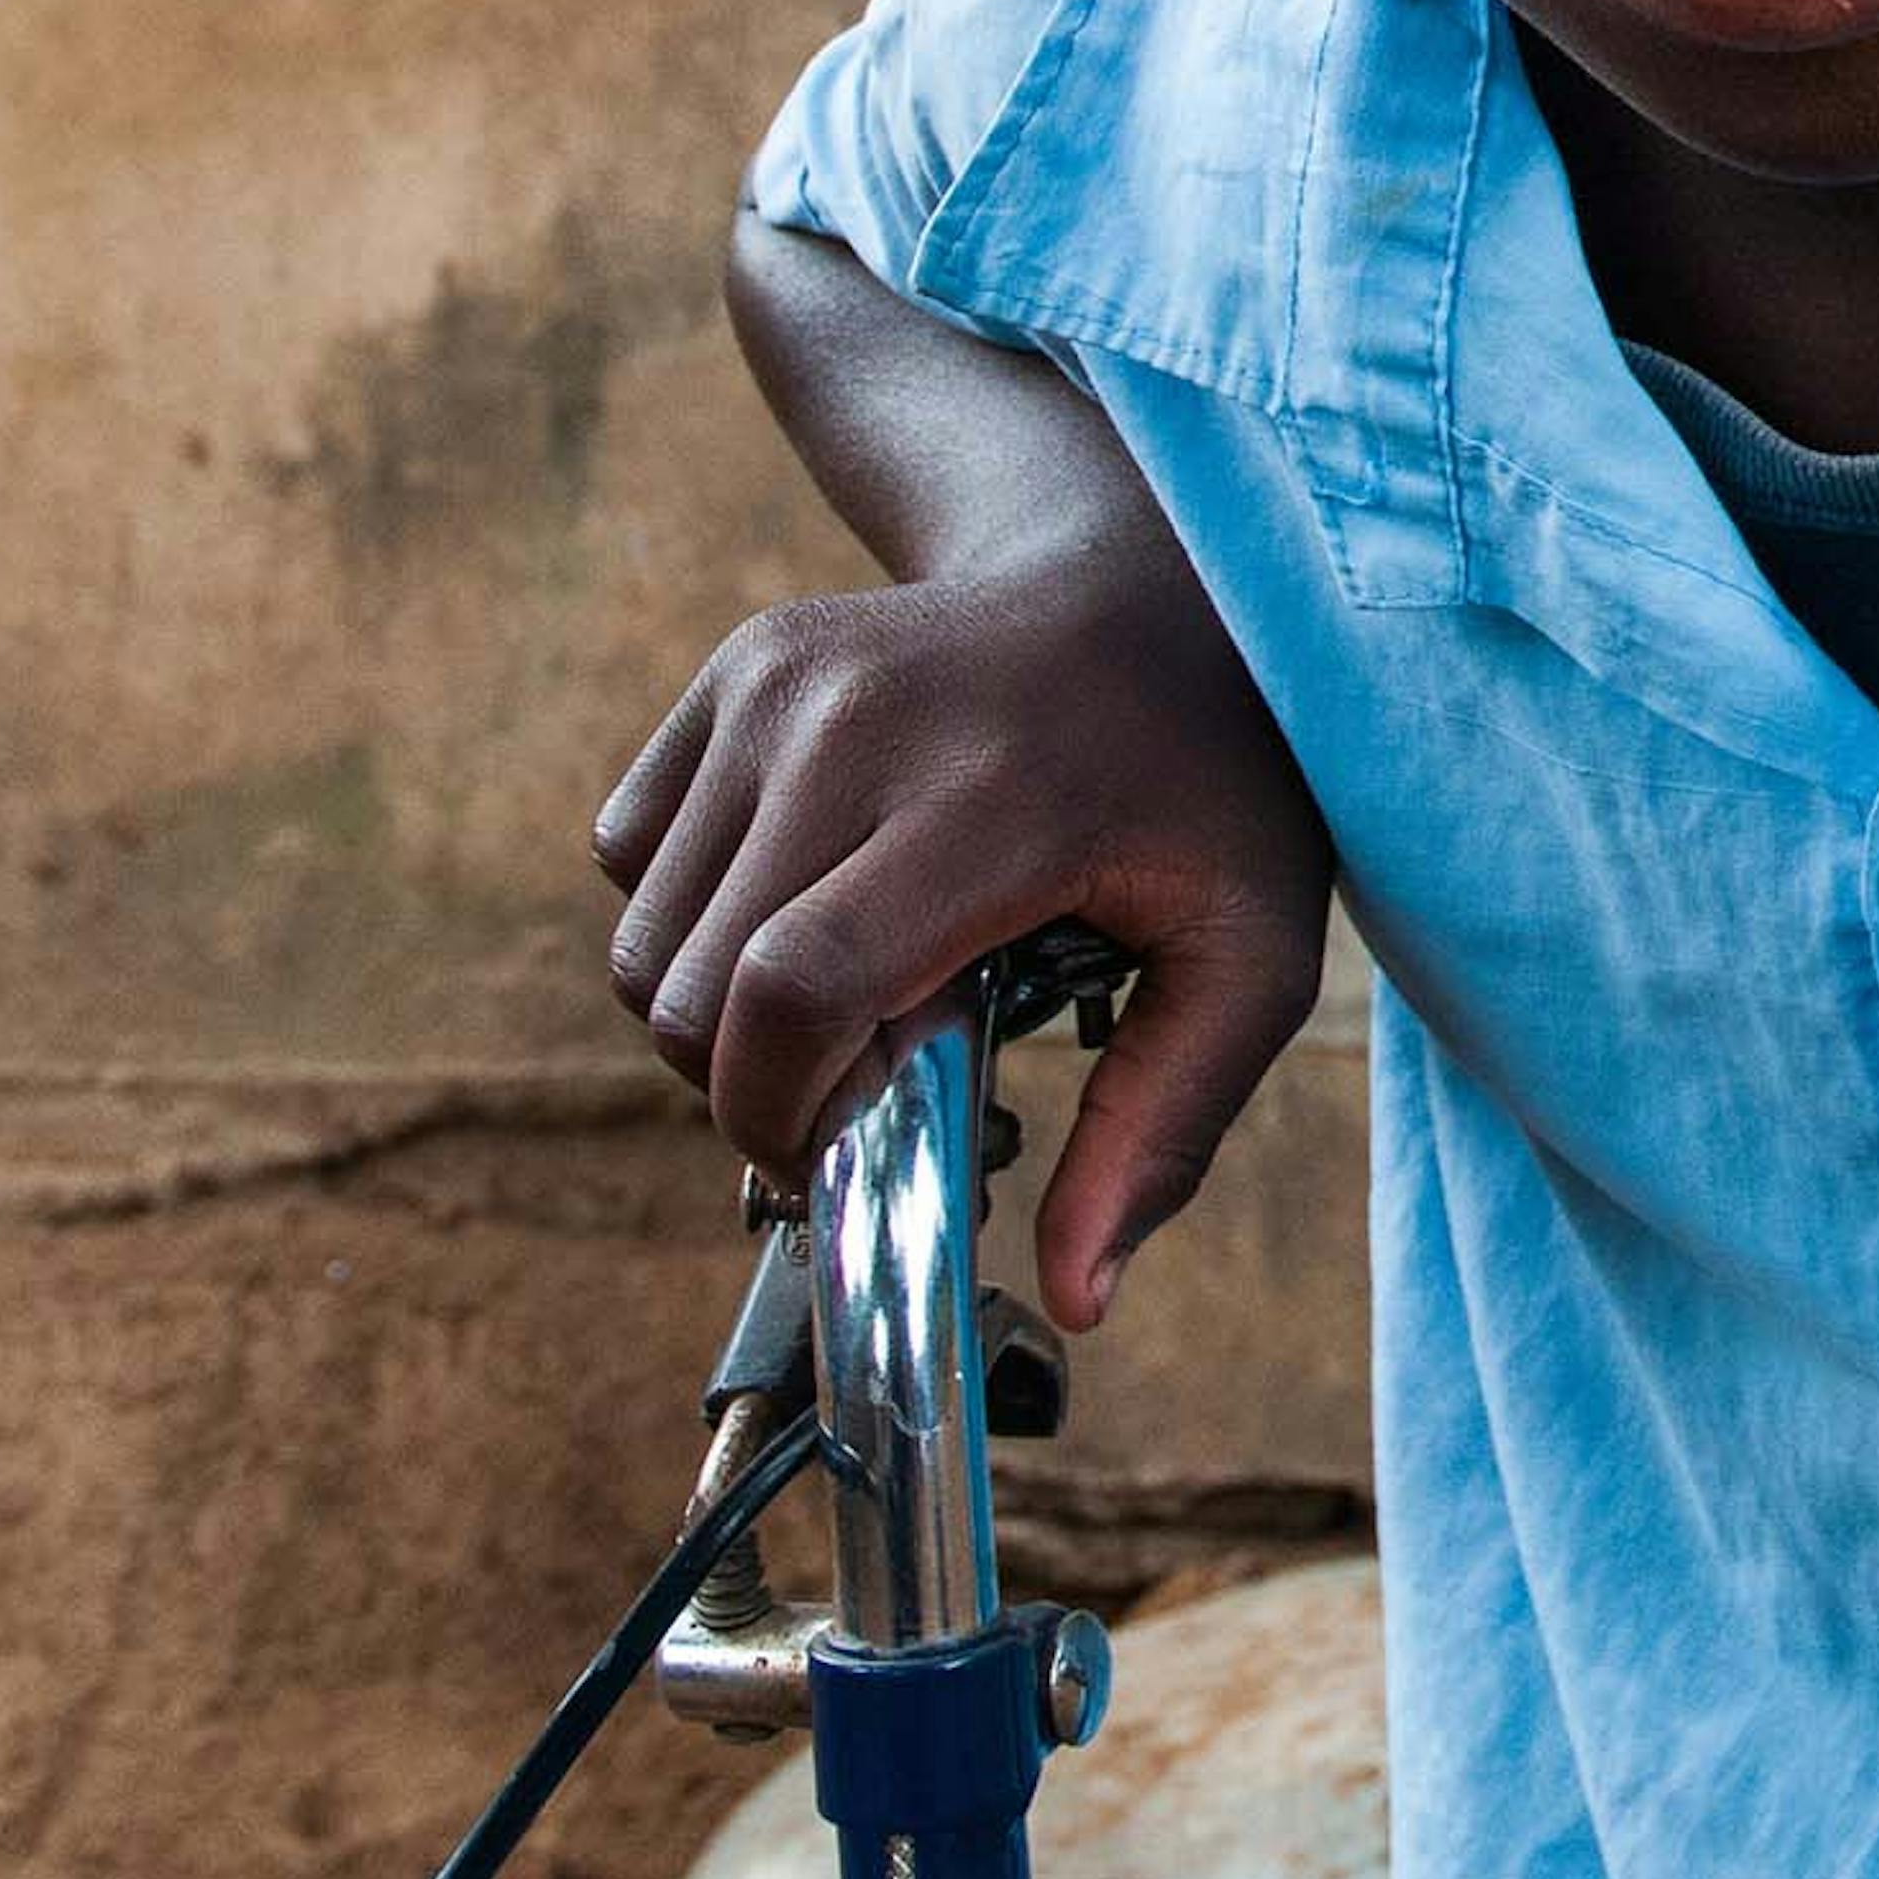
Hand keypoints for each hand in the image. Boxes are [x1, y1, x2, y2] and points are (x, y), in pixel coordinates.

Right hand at [593, 530, 1330, 1329]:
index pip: (797, 986)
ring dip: (721, 1013)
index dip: (784, 1113)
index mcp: (989, 799)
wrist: (1134, 577)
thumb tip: (1078, 1302)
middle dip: (755, 1087)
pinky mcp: (731, 671)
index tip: (848, 1150)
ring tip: (853, 979)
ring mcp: (776, 685)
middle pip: (694, 991)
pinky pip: (629, 855)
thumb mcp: (1249, 958)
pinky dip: (692, 919)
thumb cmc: (1206, 785)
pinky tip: (812, 895)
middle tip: (870, 1069)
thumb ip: (1164, 1129)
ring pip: (644, 942)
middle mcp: (854, 727)